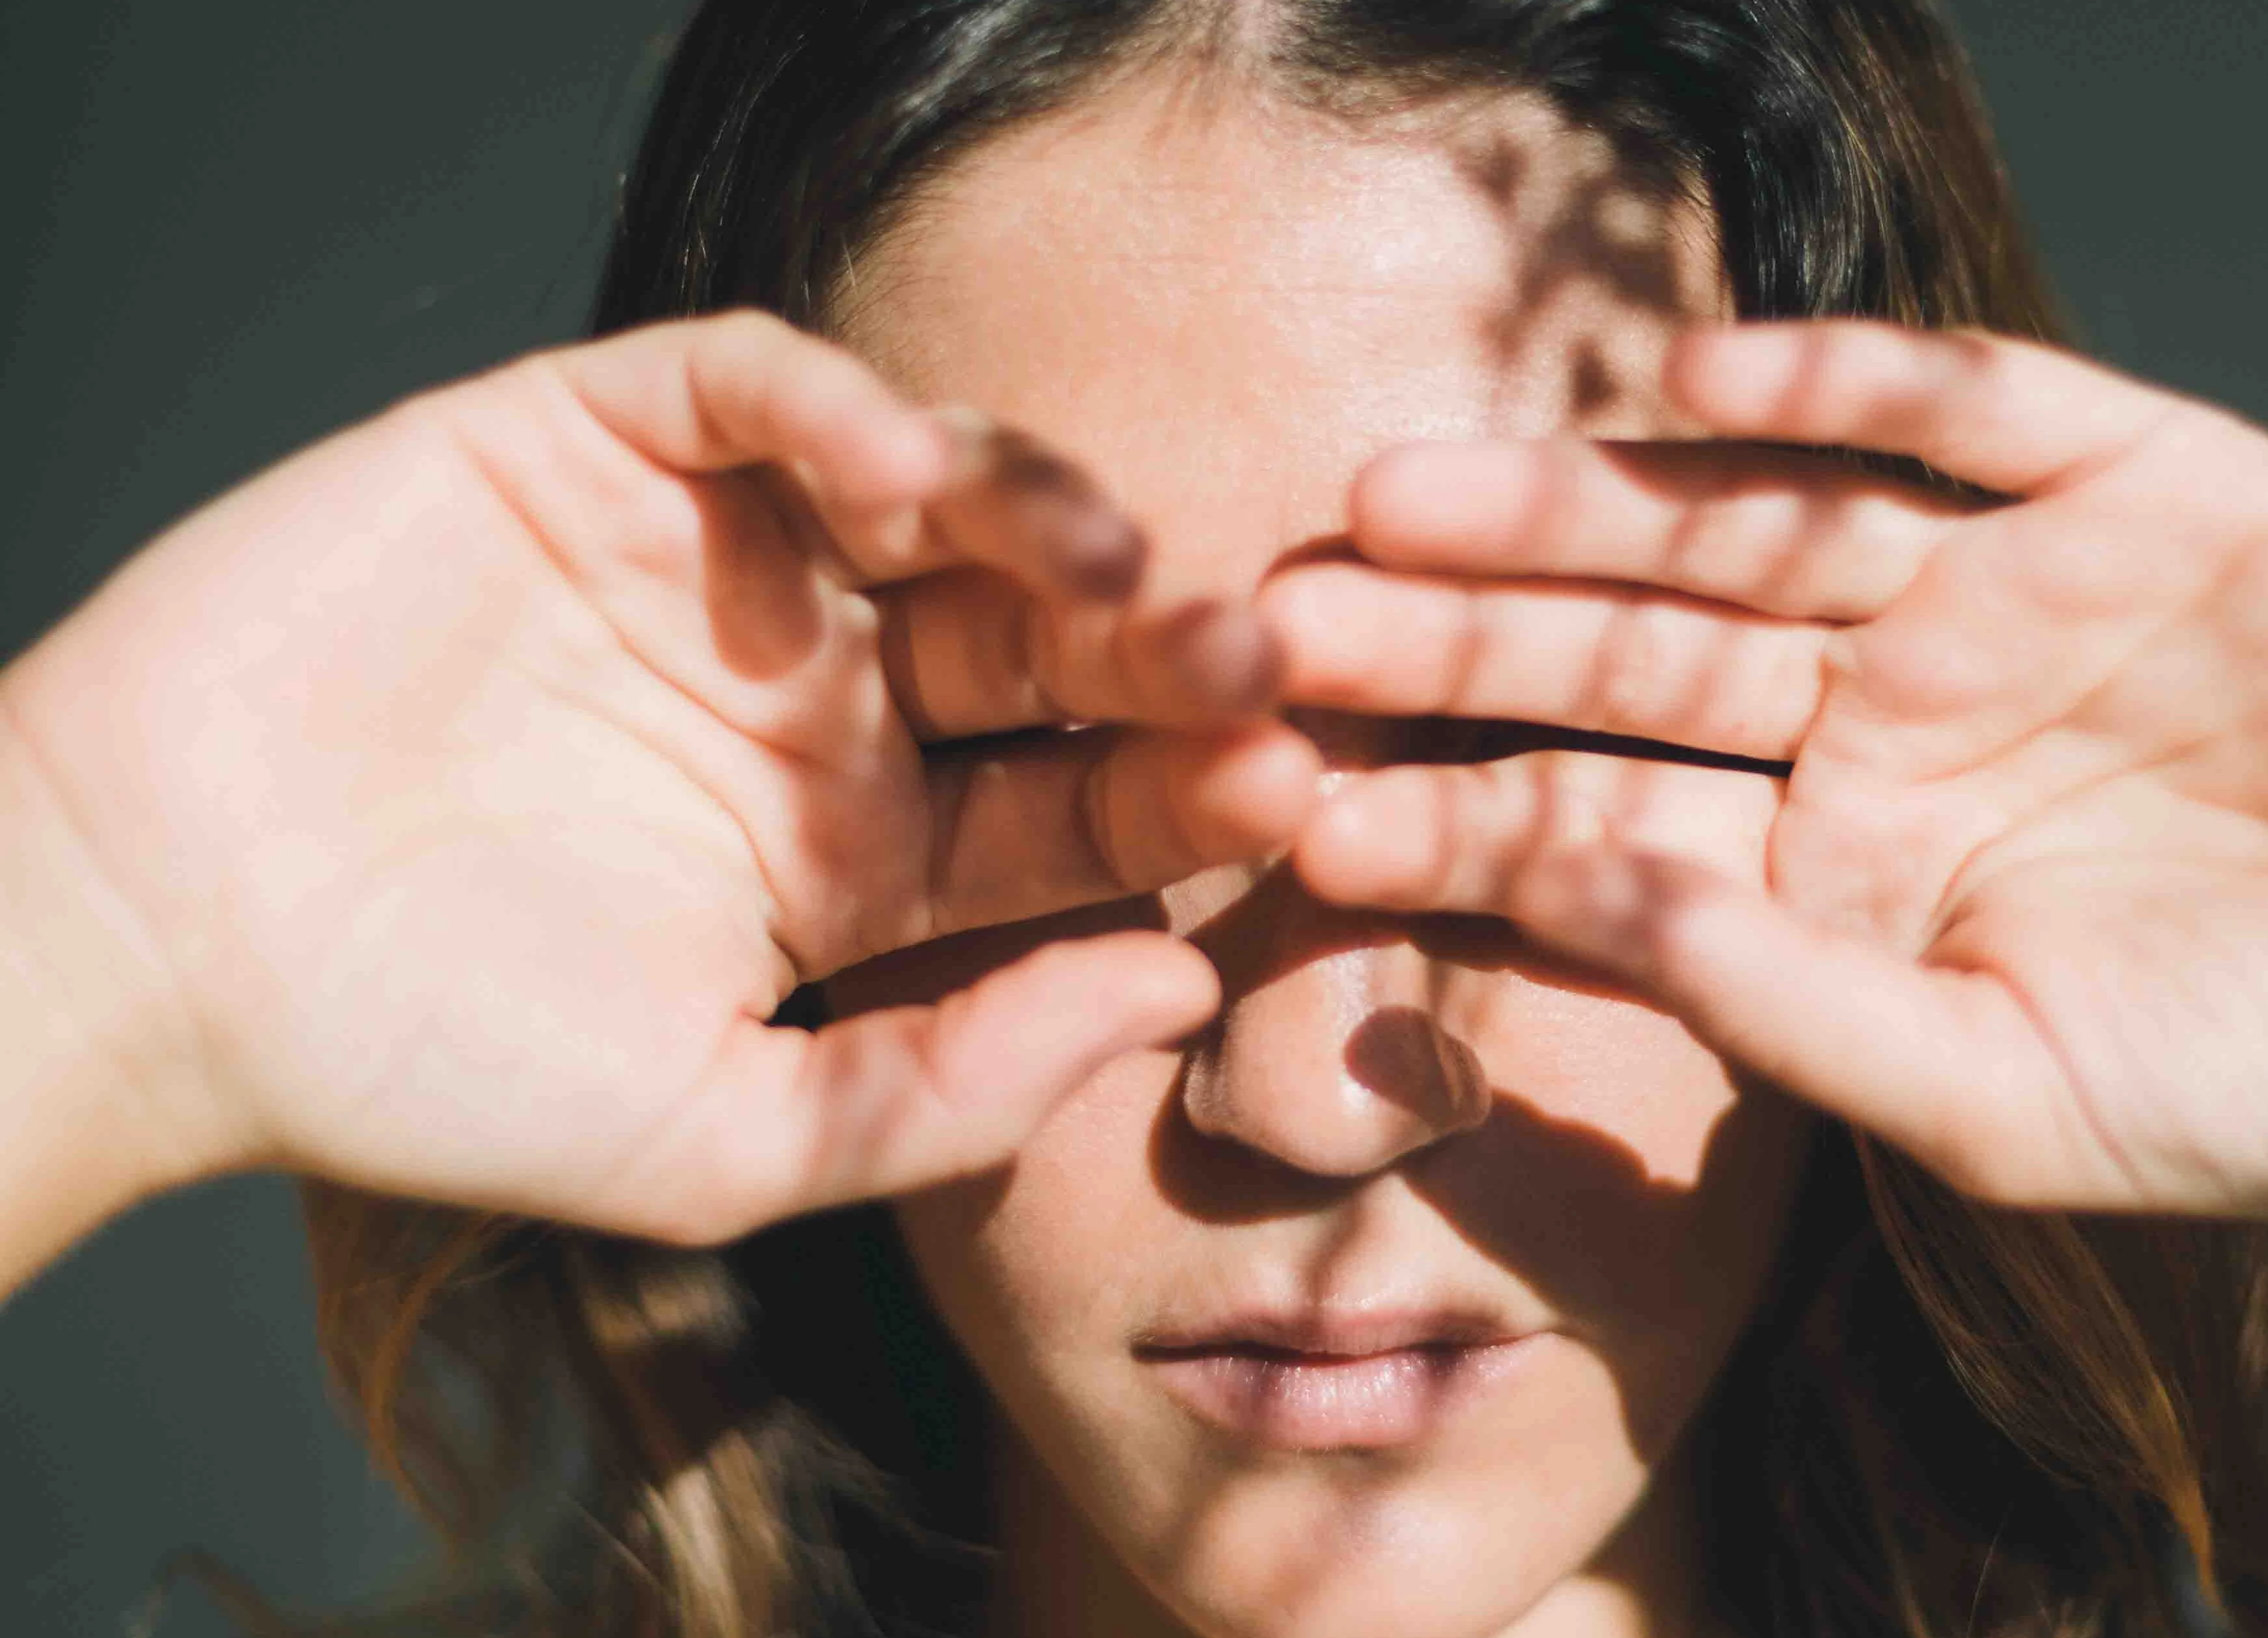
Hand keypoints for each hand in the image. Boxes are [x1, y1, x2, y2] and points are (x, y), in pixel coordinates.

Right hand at [0, 311, 1318, 1250]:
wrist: (158, 957)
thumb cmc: (427, 1070)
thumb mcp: (725, 1141)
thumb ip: (954, 1084)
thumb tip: (1180, 987)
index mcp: (868, 855)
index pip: (1072, 805)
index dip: (1182, 793)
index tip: (1288, 794)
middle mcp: (817, 700)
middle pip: (1039, 639)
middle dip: (1153, 642)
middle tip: (1251, 654)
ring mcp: (712, 567)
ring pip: (933, 492)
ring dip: (1039, 507)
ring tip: (1115, 560)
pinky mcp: (583, 452)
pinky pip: (748, 386)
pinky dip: (836, 405)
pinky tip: (906, 472)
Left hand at [1269, 319, 2267, 1230]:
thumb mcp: (1995, 1091)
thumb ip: (1779, 1005)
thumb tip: (1573, 914)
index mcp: (1842, 868)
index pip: (1600, 824)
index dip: (1438, 814)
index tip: (1270, 808)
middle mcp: (1892, 712)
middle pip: (1631, 652)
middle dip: (1459, 638)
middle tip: (1272, 616)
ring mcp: (2004, 587)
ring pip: (1750, 519)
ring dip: (1586, 500)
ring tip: (1410, 489)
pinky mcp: (2139, 482)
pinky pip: (1963, 407)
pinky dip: (1841, 381)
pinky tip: (1693, 369)